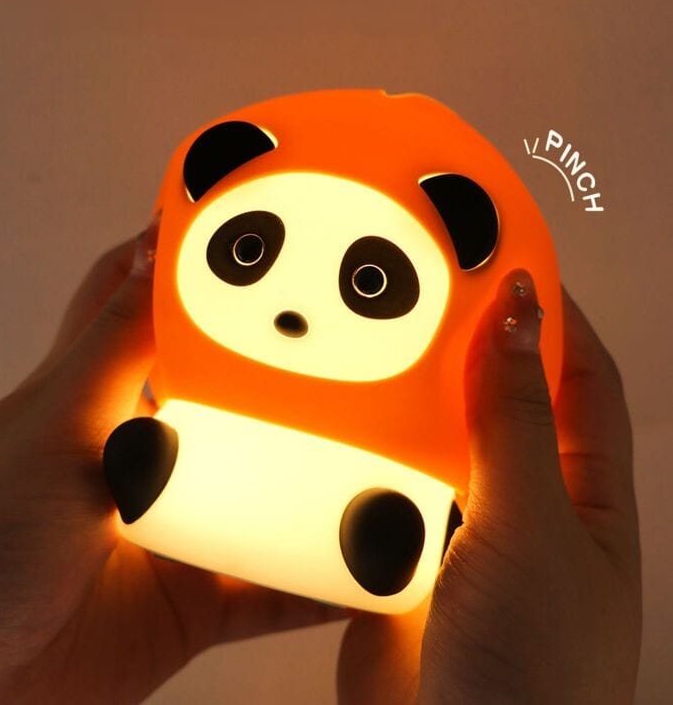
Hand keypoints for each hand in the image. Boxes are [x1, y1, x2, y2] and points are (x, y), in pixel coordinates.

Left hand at [0, 216, 348, 703]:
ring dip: (319, 480)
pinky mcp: (196, 595)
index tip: (247, 223)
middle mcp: (147, 451)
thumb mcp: (54, 425)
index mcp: (101, 395)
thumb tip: (161, 252)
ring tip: (384, 457)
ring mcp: (178, 522)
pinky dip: (322, 583)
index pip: (141, 301)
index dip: (182, 258)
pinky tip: (371, 571)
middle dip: (283, 368)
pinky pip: (276, 587)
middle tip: (351, 341)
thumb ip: (116, 347)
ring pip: (266, 489)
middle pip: (227, 391)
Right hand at [337, 269, 641, 703]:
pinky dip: (364, 452)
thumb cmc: (530, 671)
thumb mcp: (531, 530)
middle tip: (428, 293)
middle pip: (501, 401)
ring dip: (408, 400)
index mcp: (583, 498)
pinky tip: (341, 429)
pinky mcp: (400, 550)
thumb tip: (517, 320)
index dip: (553, 319)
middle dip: (470, 349)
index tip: (512, 262)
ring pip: (433, 437)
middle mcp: (524, 506)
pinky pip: (381, 480)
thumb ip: (514, 425)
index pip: (581, 380)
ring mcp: (460, 528)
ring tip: (378, 350)